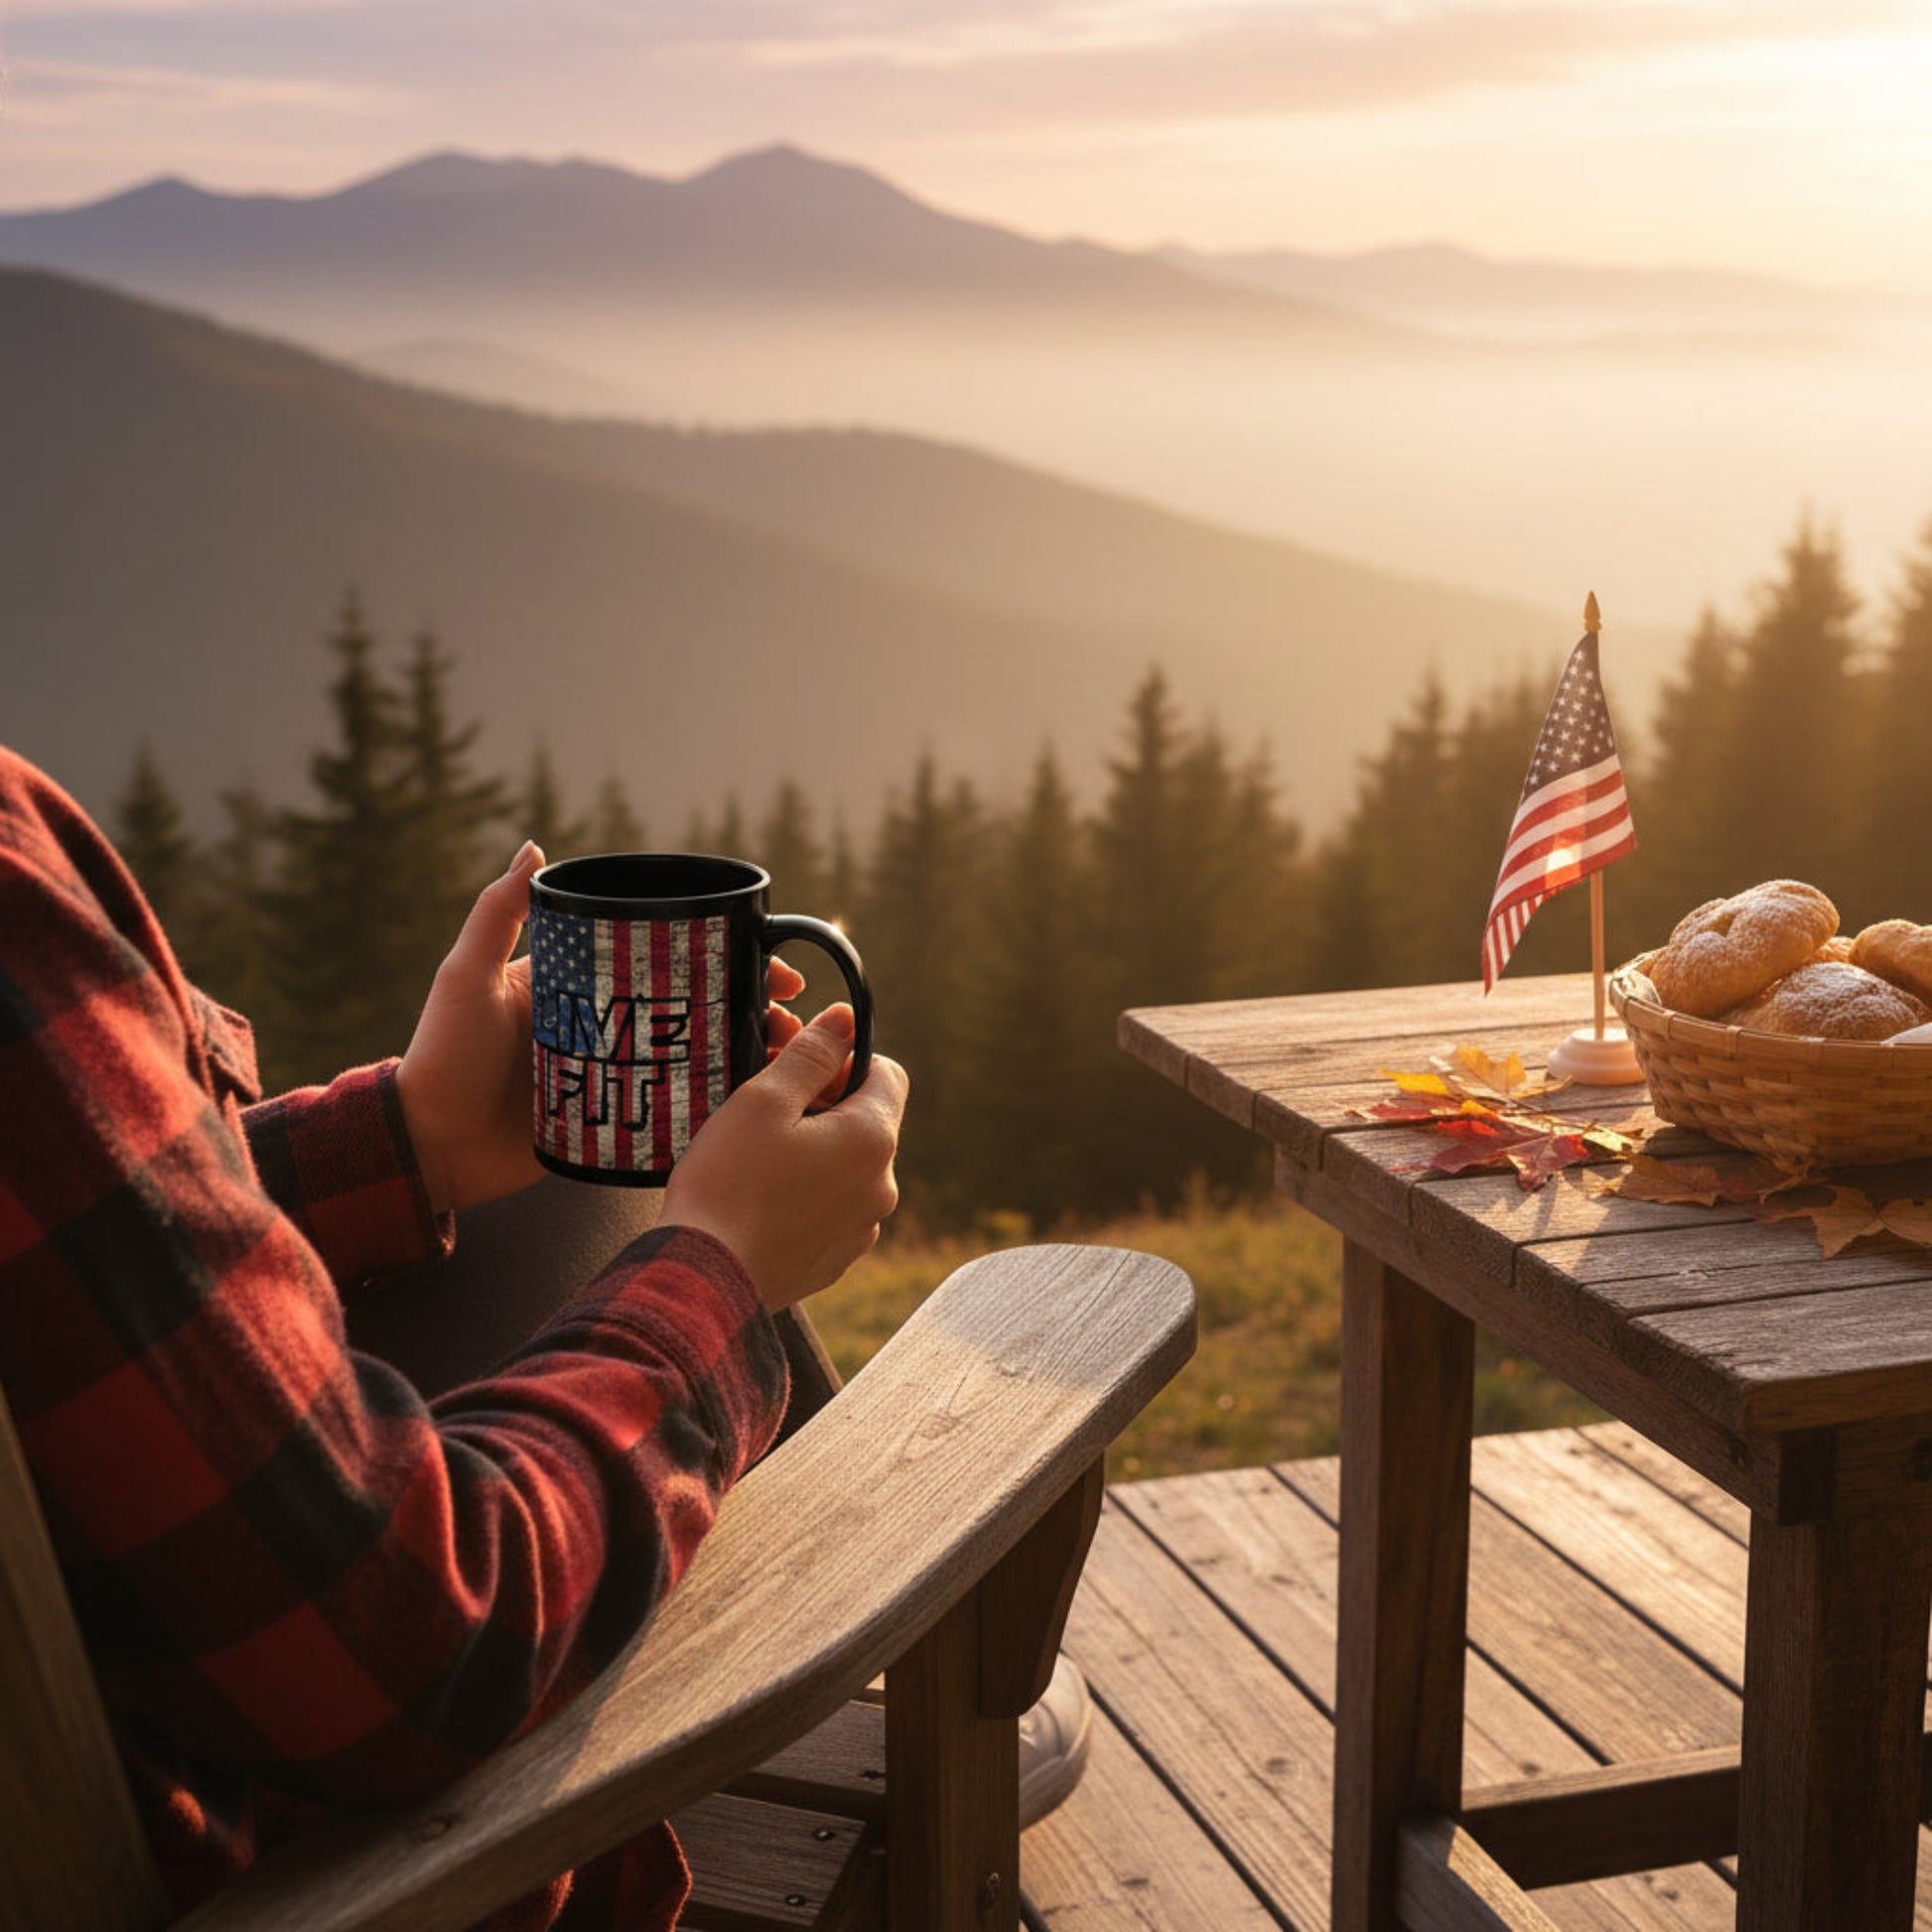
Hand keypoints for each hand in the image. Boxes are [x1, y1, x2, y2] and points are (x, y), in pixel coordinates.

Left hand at [398, 855, 823, 1216]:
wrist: (428, 1148)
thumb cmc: (441, 1056)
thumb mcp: (467, 977)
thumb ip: (498, 915)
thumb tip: (534, 846)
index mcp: (579, 983)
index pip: (662, 955)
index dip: (716, 952)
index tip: (763, 954)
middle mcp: (605, 1023)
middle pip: (693, 1004)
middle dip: (748, 1003)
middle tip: (789, 1010)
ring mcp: (616, 1074)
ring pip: (695, 1055)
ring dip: (744, 1051)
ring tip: (783, 1054)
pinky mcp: (616, 1122)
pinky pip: (676, 1107)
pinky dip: (717, 1101)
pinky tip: (754, 1101)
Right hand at [663, 1006, 908, 1311]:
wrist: (702, 1281)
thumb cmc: (728, 1183)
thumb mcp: (764, 1099)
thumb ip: (812, 1053)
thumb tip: (846, 1019)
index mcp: (873, 1140)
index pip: (888, 1074)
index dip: (845, 1060)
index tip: (798, 1069)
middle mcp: (881, 1187)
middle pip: (867, 1122)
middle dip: (823, 1105)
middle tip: (764, 1106)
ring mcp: (861, 1230)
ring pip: (847, 1168)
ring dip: (814, 1151)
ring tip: (756, 1156)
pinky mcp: (833, 1260)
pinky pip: (830, 1210)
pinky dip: (804, 1194)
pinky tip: (759, 1198)